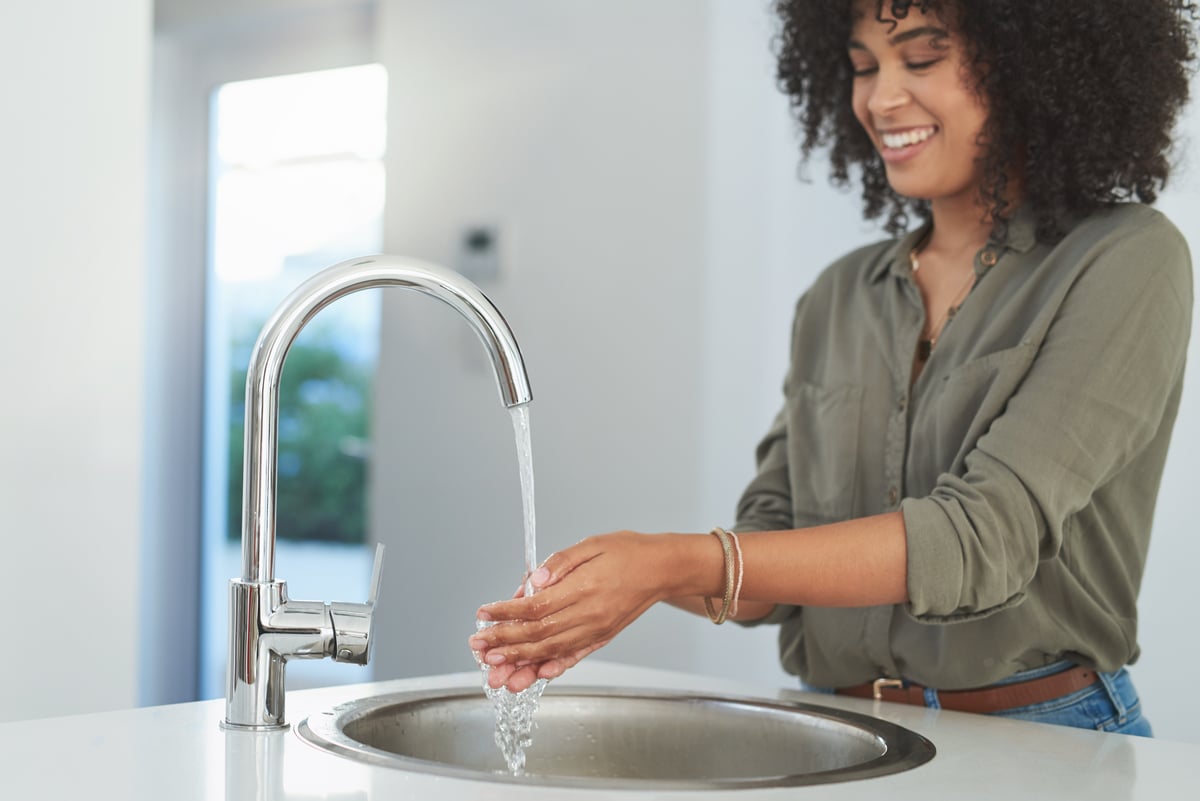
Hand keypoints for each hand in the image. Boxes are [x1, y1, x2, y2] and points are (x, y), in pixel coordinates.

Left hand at [468, 532, 680, 689]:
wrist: (663, 568)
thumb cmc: (628, 552)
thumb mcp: (592, 544)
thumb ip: (561, 562)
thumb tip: (535, 580)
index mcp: (583, 588)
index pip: (536, 607)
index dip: (506, 613)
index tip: (484, 614)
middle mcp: (589, 615)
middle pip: (538, 634)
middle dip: (504, 643)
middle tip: (478, 647)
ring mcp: (596, 630)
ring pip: (552, 651)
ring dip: (521, 663)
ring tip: (497, 673)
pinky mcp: (602, 636)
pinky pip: (574, 656)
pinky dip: (554, 667)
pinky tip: (536, 675)